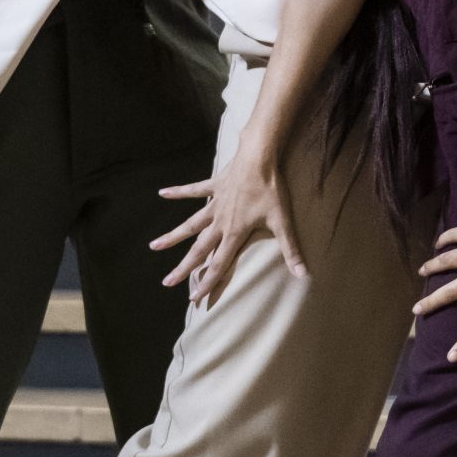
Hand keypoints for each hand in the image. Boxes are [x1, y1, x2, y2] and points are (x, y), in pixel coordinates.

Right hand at [150, 134, 303, 303]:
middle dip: (184, 268)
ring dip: (172, 236)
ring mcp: (214, 204)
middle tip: (166, 282)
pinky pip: (193, 190)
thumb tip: (303, 274)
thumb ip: (291, 250)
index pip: (219, 264)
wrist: (259, 158)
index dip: (208, 282)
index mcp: (234, 233)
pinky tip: (162, 193)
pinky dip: (178, 192)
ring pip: (189, 224)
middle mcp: (220, 222)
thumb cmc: (272, 189)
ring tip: (153, 246)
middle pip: (199, 250)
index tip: (194, 298)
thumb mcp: (283, 221)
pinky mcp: (214, 186)